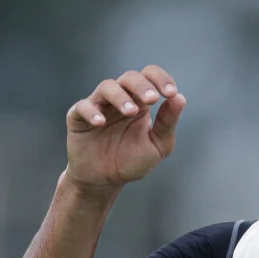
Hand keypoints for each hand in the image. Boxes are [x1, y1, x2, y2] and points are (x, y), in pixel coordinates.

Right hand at [65, 66, 185, 187]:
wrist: (105, 181)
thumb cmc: (132, 160)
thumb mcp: (157, 145)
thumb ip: (168, 123)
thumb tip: (180, 98)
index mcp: (141, 101)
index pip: (150, 76)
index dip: (161, 79)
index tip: (170, 93)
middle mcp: (120, 98)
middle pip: (129, 77)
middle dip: (142, 85)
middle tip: (152, 99)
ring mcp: (98, 106)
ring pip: (107, 86)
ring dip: (120, 96)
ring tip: (131, 111)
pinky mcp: (78, 118)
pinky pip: (82, 107)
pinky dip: (91, 111)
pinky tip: (101, 123)